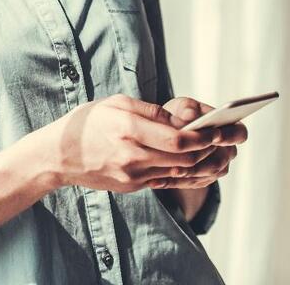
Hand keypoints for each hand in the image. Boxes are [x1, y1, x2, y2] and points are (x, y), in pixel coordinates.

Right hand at [40, 94, 220, 192]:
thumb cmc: (86, 123)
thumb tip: (181, 119)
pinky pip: (168, 180)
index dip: (205, 137)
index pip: (178, 139)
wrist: (58, 156)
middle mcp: (132, 155)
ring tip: (220, 150)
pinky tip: (199, 162)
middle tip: (231, 139)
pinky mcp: (133, 186)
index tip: (222, 130)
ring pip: (180, 172)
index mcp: (127, 129)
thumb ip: (150, 110)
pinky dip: (187, 171)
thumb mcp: (114, 103)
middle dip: (212, 149)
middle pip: (185, 159)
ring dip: (204, 162)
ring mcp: (133, 175)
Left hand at [146, 96, 245, 189]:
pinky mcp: (203, 179)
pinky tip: (158, 180)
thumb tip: (190, 114)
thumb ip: (187, 107)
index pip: (239, 133)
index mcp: (229, 129)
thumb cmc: (180, 116)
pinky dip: (175, 182)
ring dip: (189, 173)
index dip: (230, 136)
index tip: (216, 136)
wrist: (169, 132)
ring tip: (171, 170)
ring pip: (207, 174)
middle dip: (201, 160)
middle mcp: (227, 151)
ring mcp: (217, 167)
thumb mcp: (182, 107)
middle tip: (187, 157)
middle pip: (220, 160)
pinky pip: (193, 184)